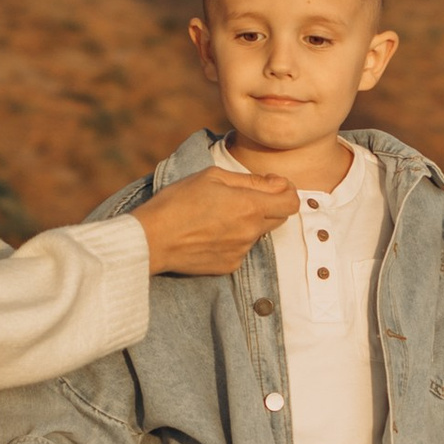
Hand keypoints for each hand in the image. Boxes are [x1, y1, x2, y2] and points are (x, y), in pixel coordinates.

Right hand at [133, 166, 295, 276]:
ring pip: (258, 233)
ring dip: (248, 222)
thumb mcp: (212, 177)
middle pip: (279, 218)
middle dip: (270, 205)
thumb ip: (250, 180)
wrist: (152, 239)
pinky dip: (233, 239)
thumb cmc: (178, 202)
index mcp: (249, 206)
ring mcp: (241, 252)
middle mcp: (250, 232)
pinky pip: (241, 249)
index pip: (291, 202)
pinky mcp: (229, 266)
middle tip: (244, 197)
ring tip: (217, 216)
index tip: (273, 185)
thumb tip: (276, 183)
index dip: (287, 191)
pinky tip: (210, 233)